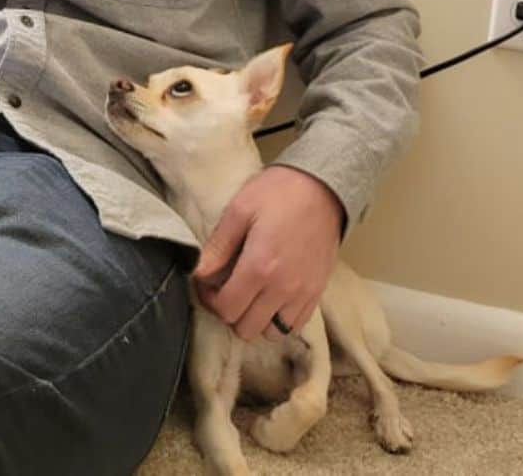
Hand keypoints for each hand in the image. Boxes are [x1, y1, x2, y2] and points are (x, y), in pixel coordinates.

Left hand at [191, 165, 343, 342]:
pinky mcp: (317, 293)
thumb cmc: (278, 193)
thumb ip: (218, 247)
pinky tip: (270, 297)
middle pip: (246, 328)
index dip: (209, 299)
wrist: (323, 188)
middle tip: (225, 288)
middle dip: (229, 311)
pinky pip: (294, 326)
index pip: (226, 309)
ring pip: (270, 333)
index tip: (207, 282)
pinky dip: (278, 320)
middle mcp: (283, 288)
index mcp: (260, 266)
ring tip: (249, 294)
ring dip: (254, 319)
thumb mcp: (240, 210)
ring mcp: (303, 294)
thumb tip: (199, 274)